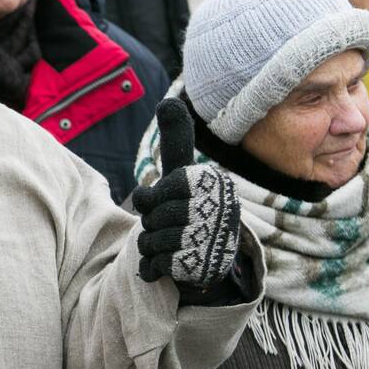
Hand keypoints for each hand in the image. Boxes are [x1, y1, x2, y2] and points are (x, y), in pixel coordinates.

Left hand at [132, 99, 240, 288]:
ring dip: (150, 244)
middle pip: (154, 216)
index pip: (160, 191)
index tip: (161, 201)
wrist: (208, 258)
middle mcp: (218, 210)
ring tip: (167, 243)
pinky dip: (151, 265)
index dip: (151, 198)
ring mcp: (211, 240)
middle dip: (150, 222)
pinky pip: (155, 264)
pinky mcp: (201, 268)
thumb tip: (167, 101)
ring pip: (151, 240)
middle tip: (165, 225)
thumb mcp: (183, 172)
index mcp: (212, 184)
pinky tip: (164, 262)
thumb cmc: (190, 207)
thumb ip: (177, 139)